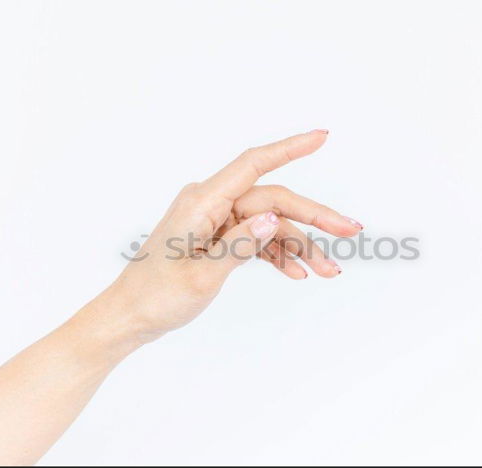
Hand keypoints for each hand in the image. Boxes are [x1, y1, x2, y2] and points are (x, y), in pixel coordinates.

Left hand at [93, 130, 363, 344]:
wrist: (130, 316)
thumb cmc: (156, 297)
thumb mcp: (202, 276)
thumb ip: (240, 245)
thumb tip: (274, 218)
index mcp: (202, 203)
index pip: (253, 165)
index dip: (290, 148)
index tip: (322, 136)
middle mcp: (211, 205)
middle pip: (273, 201)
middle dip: (313, 218)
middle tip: (351, 232)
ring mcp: (215, 222)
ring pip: (269, 224)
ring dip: (299, 246)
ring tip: (328, 271)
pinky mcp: (217, 239)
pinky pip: (256, 239)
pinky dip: (277, 254)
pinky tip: (297, 273)